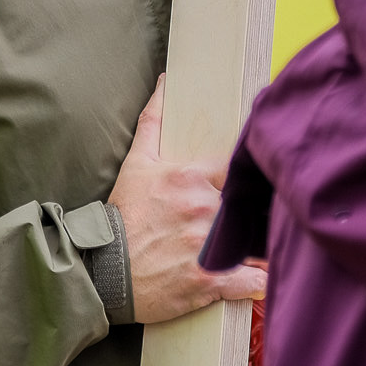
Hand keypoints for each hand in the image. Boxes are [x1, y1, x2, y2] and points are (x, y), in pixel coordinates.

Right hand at [109, 76, 266, 324]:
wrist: (104, 271)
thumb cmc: (123, 217)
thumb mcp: (136, 164)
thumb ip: (154, 122)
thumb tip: (165, 83)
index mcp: (189, 178)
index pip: (238, 170)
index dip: (248, 178)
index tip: (254, 183)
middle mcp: (202, 209)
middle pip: (248, 205)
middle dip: (251, 211)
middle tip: (258, 216)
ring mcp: (208, 246)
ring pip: (253, 242)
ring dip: (258, 244)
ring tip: (259, 247)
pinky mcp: (210, 280)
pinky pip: (251, 281)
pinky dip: (259, 282)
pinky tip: (262, 278)